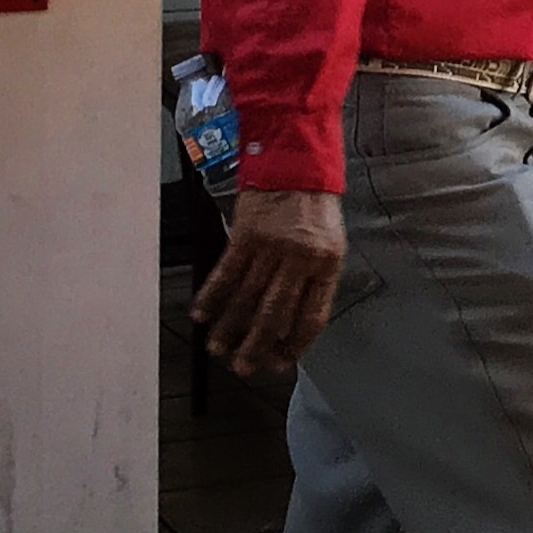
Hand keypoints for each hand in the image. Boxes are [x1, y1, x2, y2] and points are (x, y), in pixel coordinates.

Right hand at [193, 187, 347, 375]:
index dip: (295, 344)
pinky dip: (211, 297)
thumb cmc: (315, 208)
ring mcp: (272, 247)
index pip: (312, 316)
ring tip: (218, 349)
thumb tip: (291, 324)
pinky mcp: (245, 236)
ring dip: (229, 328)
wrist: (298, 165)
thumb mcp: (331, 244)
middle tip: (243, 367)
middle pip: (275, 314)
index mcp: (327, 264)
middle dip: (257, 347)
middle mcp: (301, 258)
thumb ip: (314, 281)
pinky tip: (201, 315)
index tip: (280, 361)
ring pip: (246, 298)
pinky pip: (226, 274)